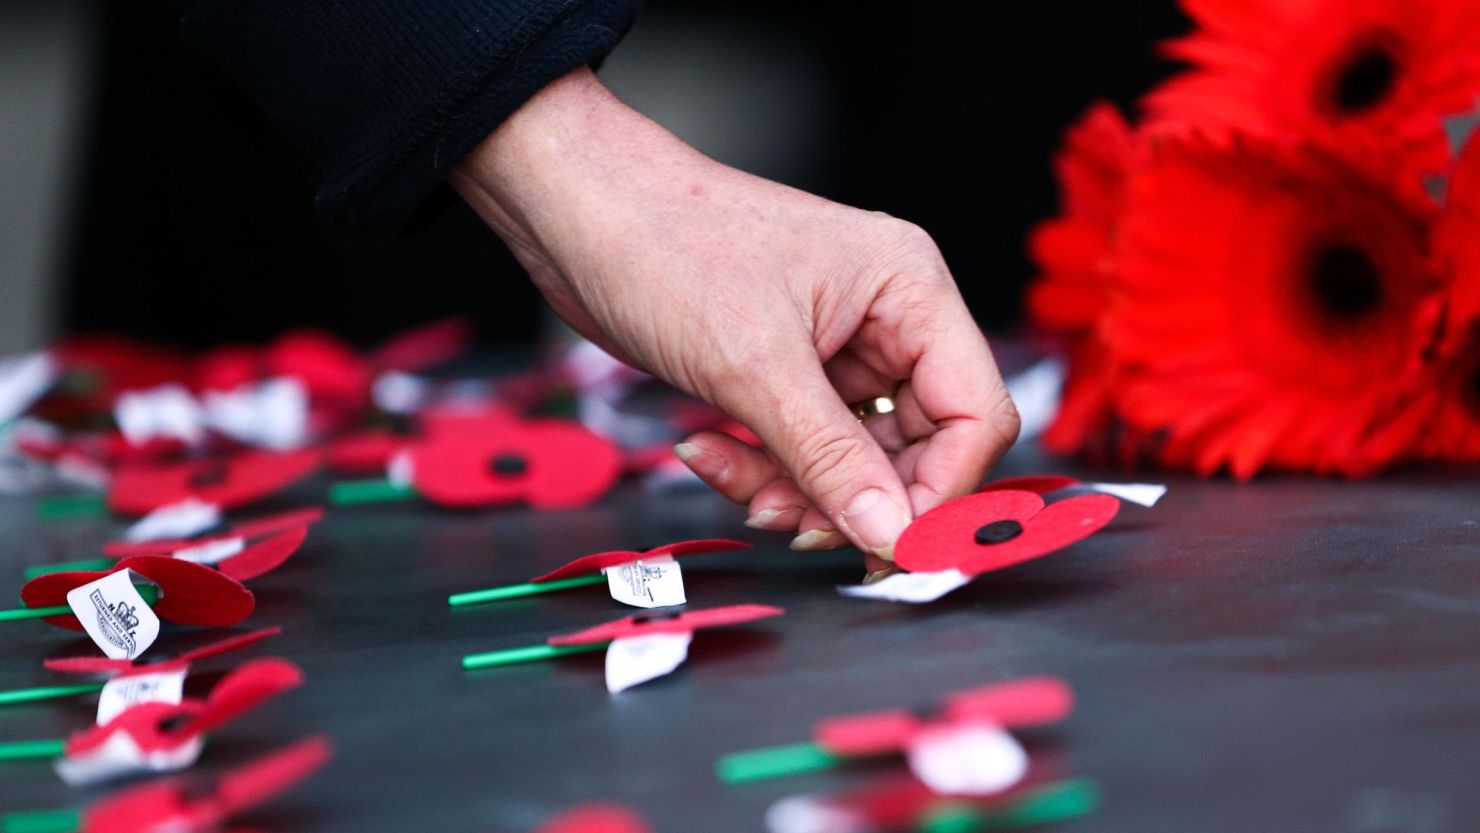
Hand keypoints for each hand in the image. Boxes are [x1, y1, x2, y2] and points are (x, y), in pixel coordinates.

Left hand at [452, 68, 1018, 573]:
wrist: (575, 211)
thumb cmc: (665, 244)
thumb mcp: (754, 365)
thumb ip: (831, 459)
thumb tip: (894, 537)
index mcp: (910, 290)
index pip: (975, 414)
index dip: (943, 492)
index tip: (892, 546)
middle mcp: (888, 318)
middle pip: (919, 448)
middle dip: (856, 498)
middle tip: (796, 525)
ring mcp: (838, 347)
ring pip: (855, 460)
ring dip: (798, 491)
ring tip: (737, 488)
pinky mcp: (787, 371)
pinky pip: (802, 448)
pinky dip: (761, 468)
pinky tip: (705, 453)